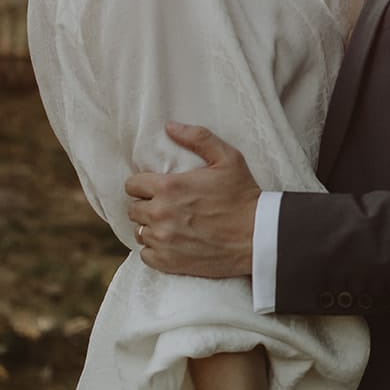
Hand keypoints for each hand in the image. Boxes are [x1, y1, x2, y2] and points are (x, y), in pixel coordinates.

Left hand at [125, 122, 259, 277]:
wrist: (257, 236)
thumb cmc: (243, 195)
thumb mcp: (227, 158)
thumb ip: (198, 138)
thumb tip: (170, 126)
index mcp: (169, 187)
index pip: (132, 185)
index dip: (143, 184)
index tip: (156, 187)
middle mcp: (160, 214)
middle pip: (133, 209)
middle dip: (147, 205)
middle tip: (166, 205)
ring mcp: (163, 240)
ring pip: (139, 232)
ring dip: (151, 227)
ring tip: (170, 224)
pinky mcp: (168, 262)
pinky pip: (146, 255)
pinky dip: (156, 249)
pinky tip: (172, 242)